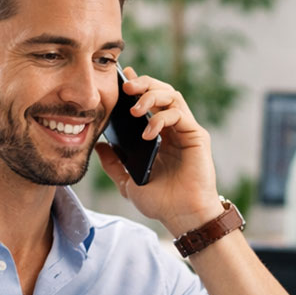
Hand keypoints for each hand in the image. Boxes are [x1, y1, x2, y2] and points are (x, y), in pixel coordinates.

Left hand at [95, 68, 220, 236]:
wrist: (182, 217)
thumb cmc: (161, 202)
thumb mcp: (128, 182)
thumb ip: (113, 163)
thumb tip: (99, 145)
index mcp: (158, 135)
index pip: (148, 102)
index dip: (136, 86)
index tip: (121, 77)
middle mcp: (173, 129)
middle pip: (161, 91)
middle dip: (143, 83)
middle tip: (126, 86)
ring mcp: (185, 131)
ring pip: (172, 95)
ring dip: (151, 95)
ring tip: (134, 108)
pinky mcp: (196, 136)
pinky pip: (179, 114)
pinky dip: (161, 118)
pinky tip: (148, 133)